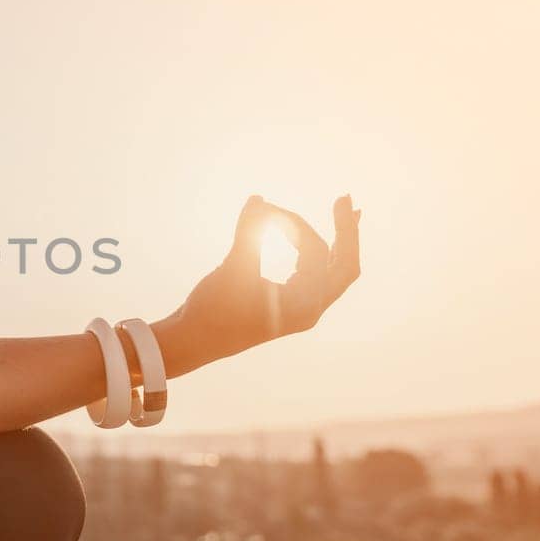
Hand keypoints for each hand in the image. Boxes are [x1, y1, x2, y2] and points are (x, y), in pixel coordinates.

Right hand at [169, 194, 361, 367]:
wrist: (192, 342)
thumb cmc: (212, 309)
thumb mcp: (233, 267)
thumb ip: (250, 231)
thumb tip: (259, 198)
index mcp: (304, 303)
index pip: (315, 250)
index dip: (292, 222)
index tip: (264, 209)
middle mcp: (311, 309)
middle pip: (345, 266)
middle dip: (347, 231)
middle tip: (345, 198)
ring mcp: (303, 311)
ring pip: (336, 273)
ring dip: (340, 243)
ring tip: (346, 213)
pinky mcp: (291, 308)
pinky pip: (319, 279)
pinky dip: (322, 256)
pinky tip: (322, 240)